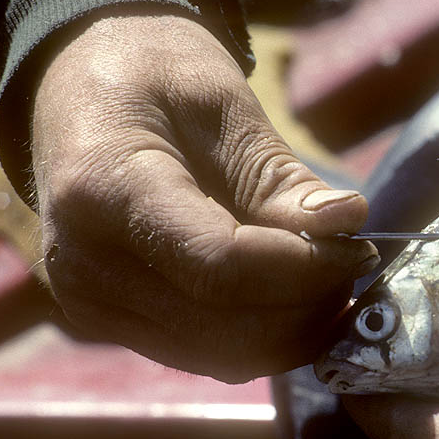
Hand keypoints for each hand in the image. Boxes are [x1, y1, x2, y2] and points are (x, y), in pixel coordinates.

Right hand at [31, 13, 376, 380]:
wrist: (80, 93)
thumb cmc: (153, 81)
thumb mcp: (222, 106)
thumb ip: (280, 178)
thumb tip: (349, 223)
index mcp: (104, 192)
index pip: (220, 266)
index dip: (305, 270)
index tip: (358, 250)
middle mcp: (85, 265)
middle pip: (224, 328)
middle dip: (307, 307)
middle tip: (351, 265)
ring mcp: (91, 304)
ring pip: (219, 357)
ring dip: (291, 331)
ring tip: (327, 280)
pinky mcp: (110, 323)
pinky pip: (204, 356)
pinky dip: (261, 338)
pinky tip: (291, 297)